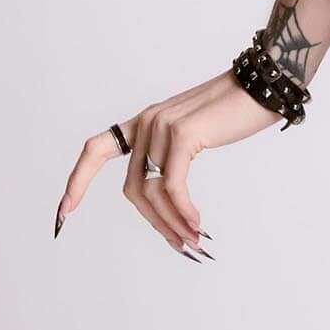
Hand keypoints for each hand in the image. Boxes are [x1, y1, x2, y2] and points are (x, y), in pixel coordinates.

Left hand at [55, 74, 273, 257]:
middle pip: (133, 188)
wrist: (265, 85)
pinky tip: (196, 223)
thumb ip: (174, 157)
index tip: (64, 213)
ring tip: (193, 240)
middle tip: (180, 244)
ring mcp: (162, 126)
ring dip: (172, 223)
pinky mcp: (182, 134)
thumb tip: (169, 200)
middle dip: (155, 223)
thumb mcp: (196, 135)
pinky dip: (183, 210)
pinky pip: (173, 186)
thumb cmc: (238, 111)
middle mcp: (148, 122)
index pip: (96, 149)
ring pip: (153, 192)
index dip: (77, 181)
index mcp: (146, 122)